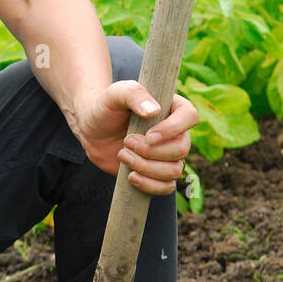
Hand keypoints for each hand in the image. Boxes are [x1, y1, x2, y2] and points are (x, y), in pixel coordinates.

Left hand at [73, 82, 198, 195]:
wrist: (92, 130)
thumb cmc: (107, 107)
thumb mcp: (116, 93)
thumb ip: (134, 94)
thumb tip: (154, 111)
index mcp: (173, 108)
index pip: (190, 116)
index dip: (172, 130)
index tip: (148, 136)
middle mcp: (176, 133)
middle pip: (182, 148)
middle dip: (151, 151)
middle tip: (127, 142)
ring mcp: (168, 155)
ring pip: (175, 170)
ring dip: (146, 167)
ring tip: (122, 155)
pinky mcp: (157, 173)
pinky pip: (167, 187)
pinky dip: (149, 185)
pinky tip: (130, 176)